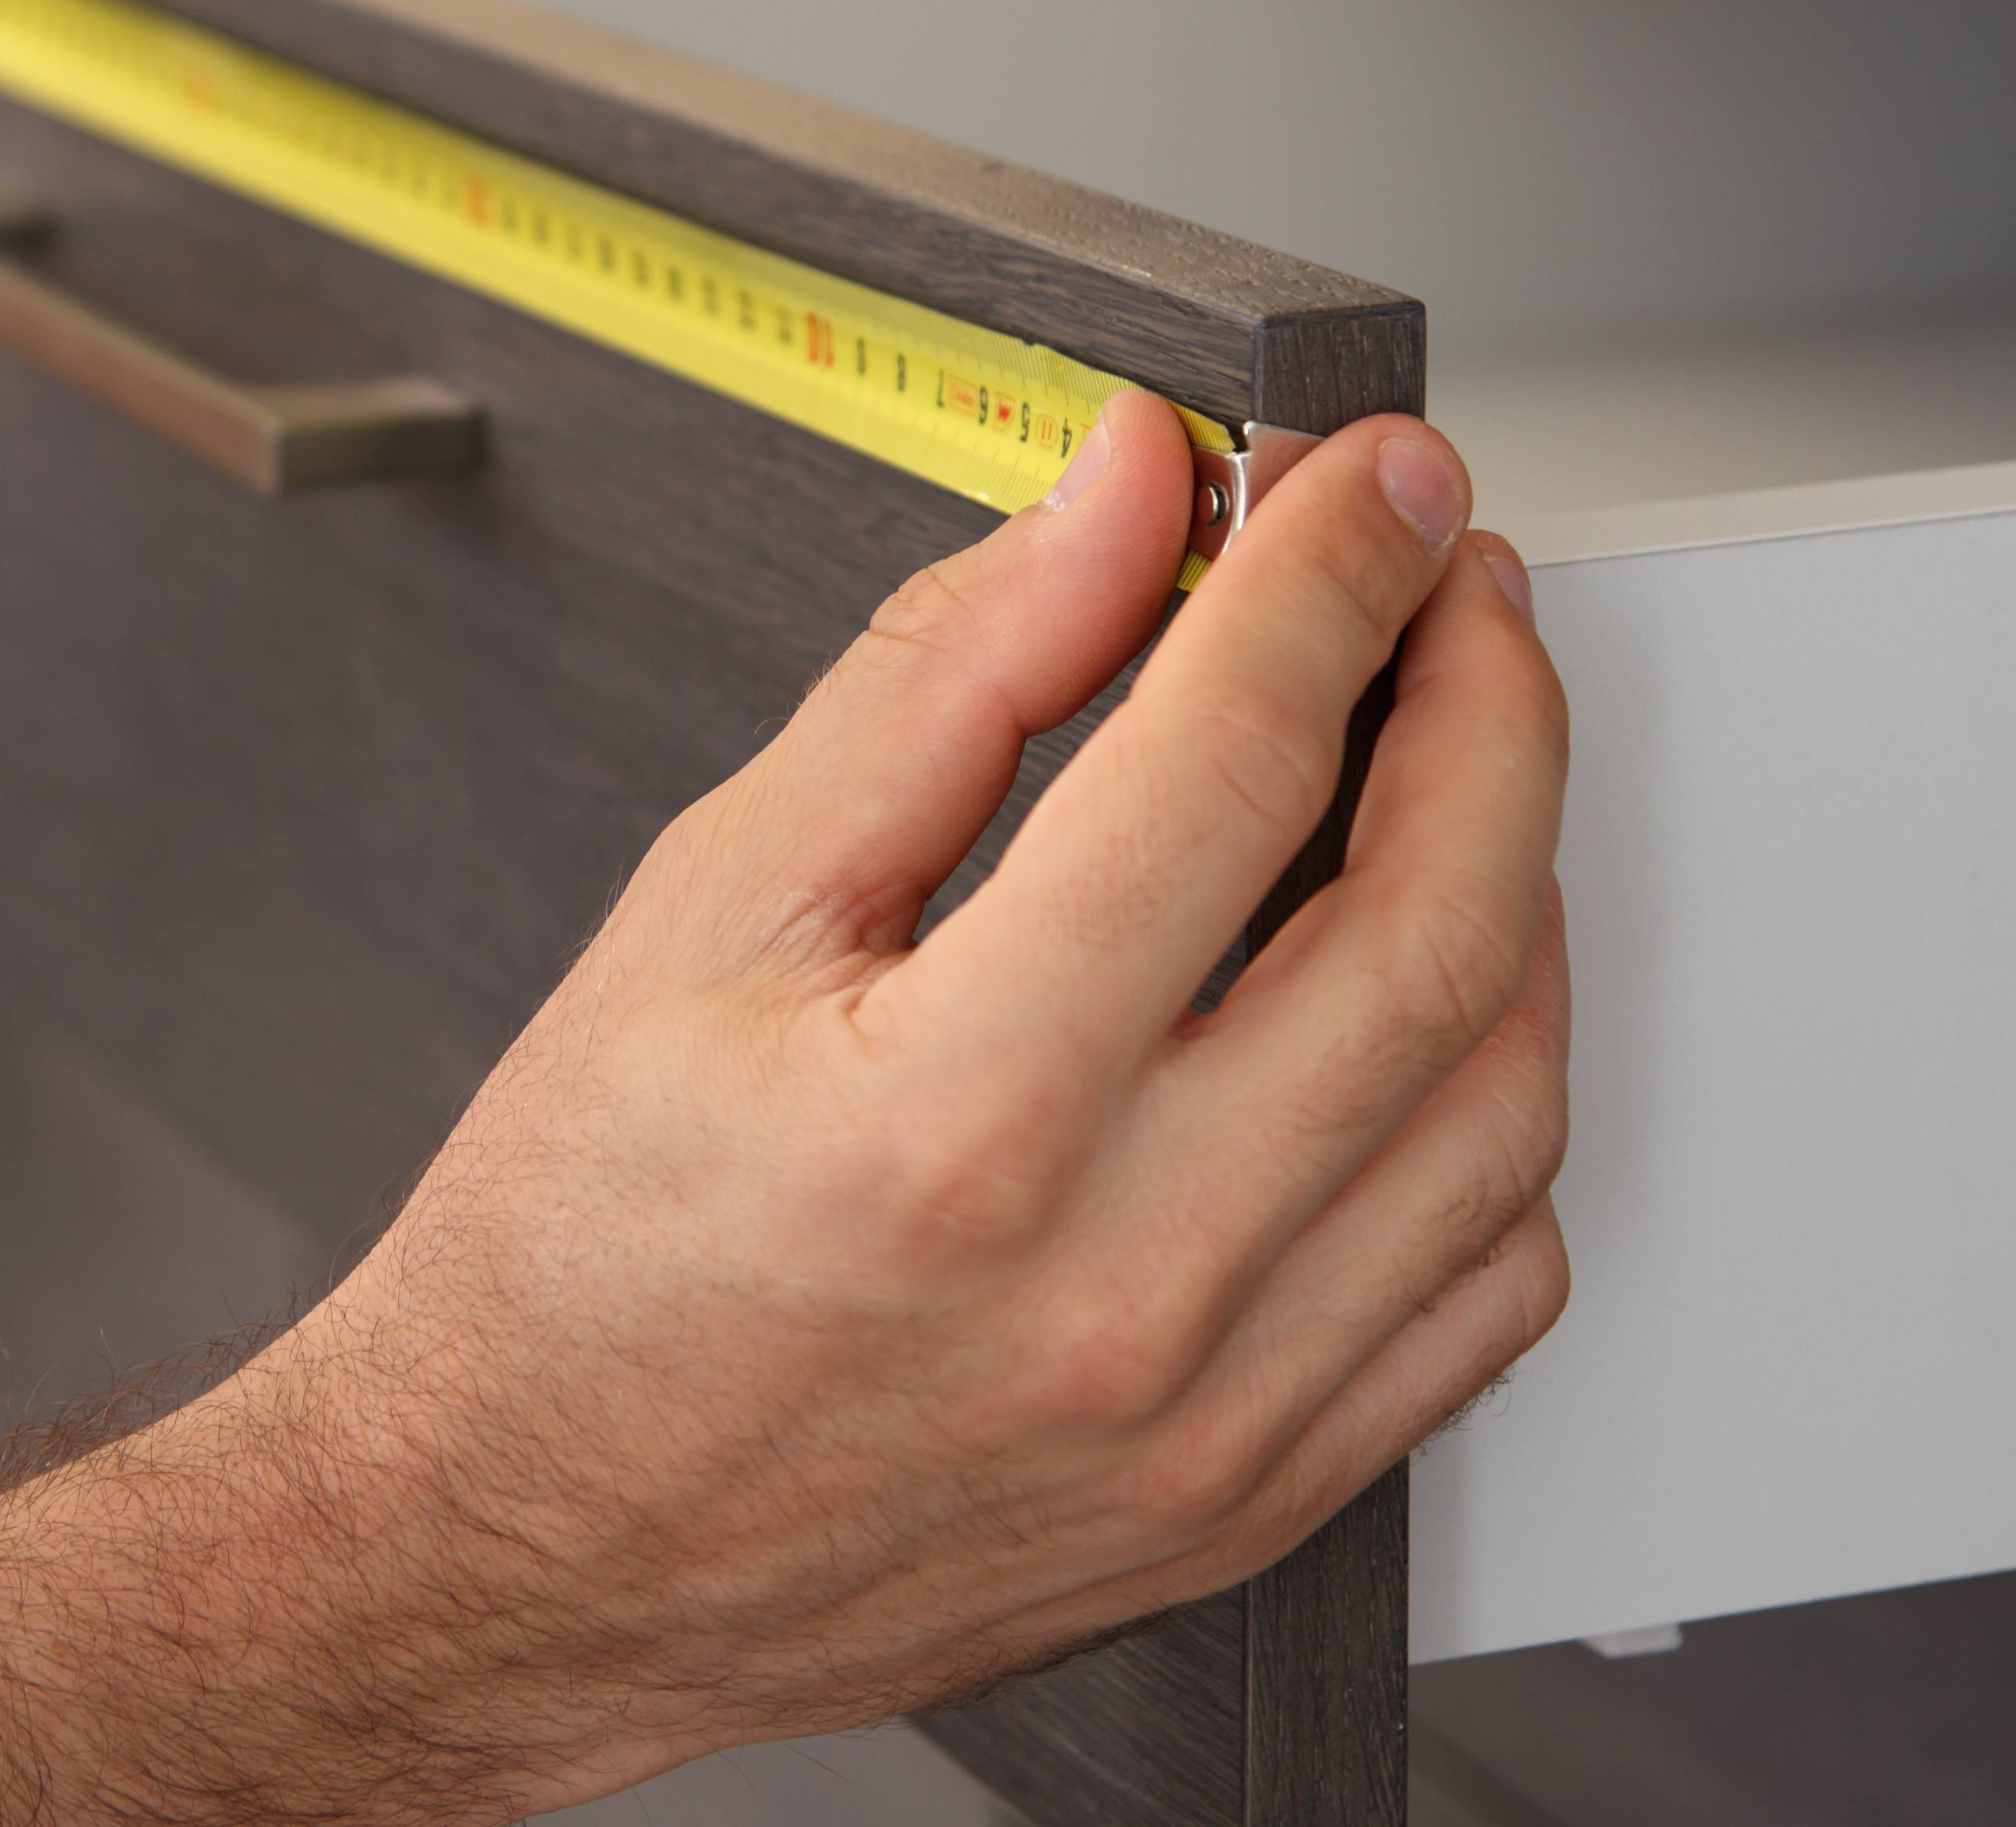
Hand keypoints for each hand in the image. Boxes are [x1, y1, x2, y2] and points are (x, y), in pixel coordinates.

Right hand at [184, 393, 1569, 1811]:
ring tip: (1441, 776)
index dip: (1328, 573)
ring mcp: (1209, 1415)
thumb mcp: (714, 905)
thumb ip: (945, 678)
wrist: (514, 1546)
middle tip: (1444, 587)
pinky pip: (1486, 1290)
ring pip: (1502, 1106)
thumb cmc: (578, 1250)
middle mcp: (1118, 1284)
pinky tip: (1408, 1019)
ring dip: (1513, 892)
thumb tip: (1119, 507)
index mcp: (958, 1116)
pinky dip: (1491, 1113)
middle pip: (1436, 926)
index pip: (1234, 767)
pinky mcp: (1248, 1496)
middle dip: (1484, 697)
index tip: (1363, 481)